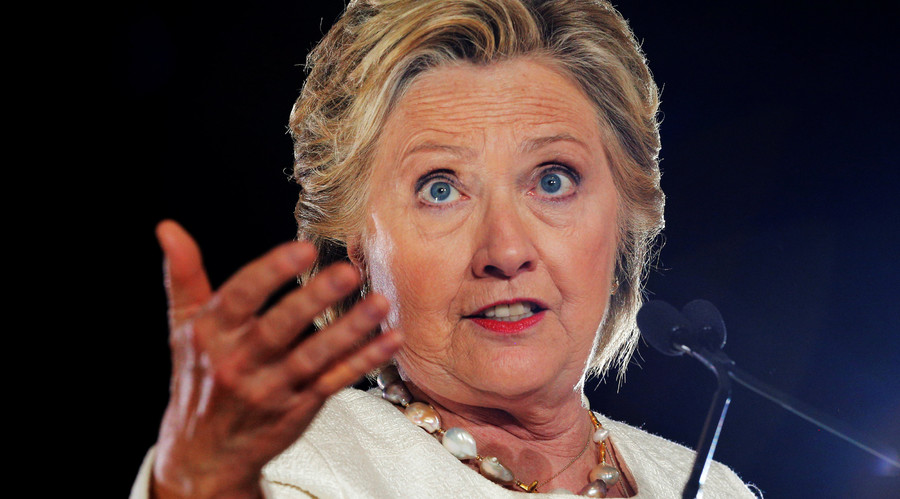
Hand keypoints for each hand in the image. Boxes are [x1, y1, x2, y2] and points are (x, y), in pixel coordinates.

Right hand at [150, 221, 401, 498]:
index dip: (271, 272)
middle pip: (279, 329)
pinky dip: (363, 362)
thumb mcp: (184, 326)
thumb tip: (167, 228)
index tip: (304, 249)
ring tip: (380, 303)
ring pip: (312, 357)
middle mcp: (237, 364)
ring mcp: (269, 390)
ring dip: (349, 330)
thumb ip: (183, 275)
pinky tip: (390, 340)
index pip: (240, 298)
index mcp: (210, 334)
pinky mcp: (296, 409)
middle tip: (347, 272)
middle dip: (313, 300)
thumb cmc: (198, 376)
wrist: (203, 453)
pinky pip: (333, 382)